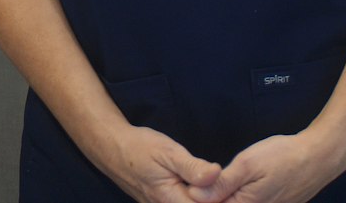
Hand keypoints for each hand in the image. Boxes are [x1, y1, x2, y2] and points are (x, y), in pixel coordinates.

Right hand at [94, 124, 222, 202]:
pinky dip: (193, 198)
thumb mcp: (168, 152)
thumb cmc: (140, 147)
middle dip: (215, 198)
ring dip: (205, 198)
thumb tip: (218, 174)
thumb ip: (193, 167)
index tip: (232, 187)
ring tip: (212, 184)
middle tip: (224, 184)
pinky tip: (197, 187)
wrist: (113, 148)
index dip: (223, 199)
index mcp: (173, 201)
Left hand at [186, 132, 345, 202]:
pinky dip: (237, 195)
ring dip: (223, 194)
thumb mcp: (247, 165)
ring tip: (218, 180)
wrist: (319, 157)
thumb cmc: (284, 157)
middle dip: (210, 195)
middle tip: (206, 178)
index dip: (197, 196)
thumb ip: (220, 184)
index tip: (189, 183)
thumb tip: (194, 196)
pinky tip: (234, 184)